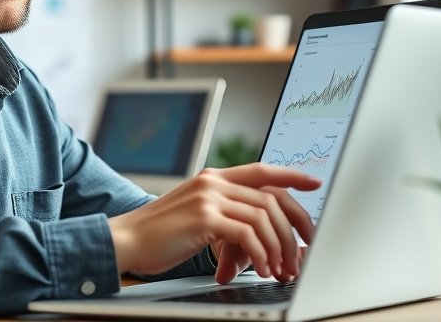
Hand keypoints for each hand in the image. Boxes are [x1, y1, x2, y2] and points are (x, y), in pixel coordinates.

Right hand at [108, 163, 319, 282]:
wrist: (126, 240)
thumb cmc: (160, 236)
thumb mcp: (196, 216)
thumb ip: (225, 215)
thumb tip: (259, 236)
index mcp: (212, 178)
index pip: (261, 170)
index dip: (291, 175)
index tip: (314, 182)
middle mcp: (213, 182)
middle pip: (271, 198)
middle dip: (294, 226)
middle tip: (304, 250)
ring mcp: (208, 198)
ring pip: (263, 217)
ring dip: (279, 247)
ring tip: (281, 269)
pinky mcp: (204, 218)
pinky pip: (247, 234)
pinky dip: (261, 254)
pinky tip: (262, 268)